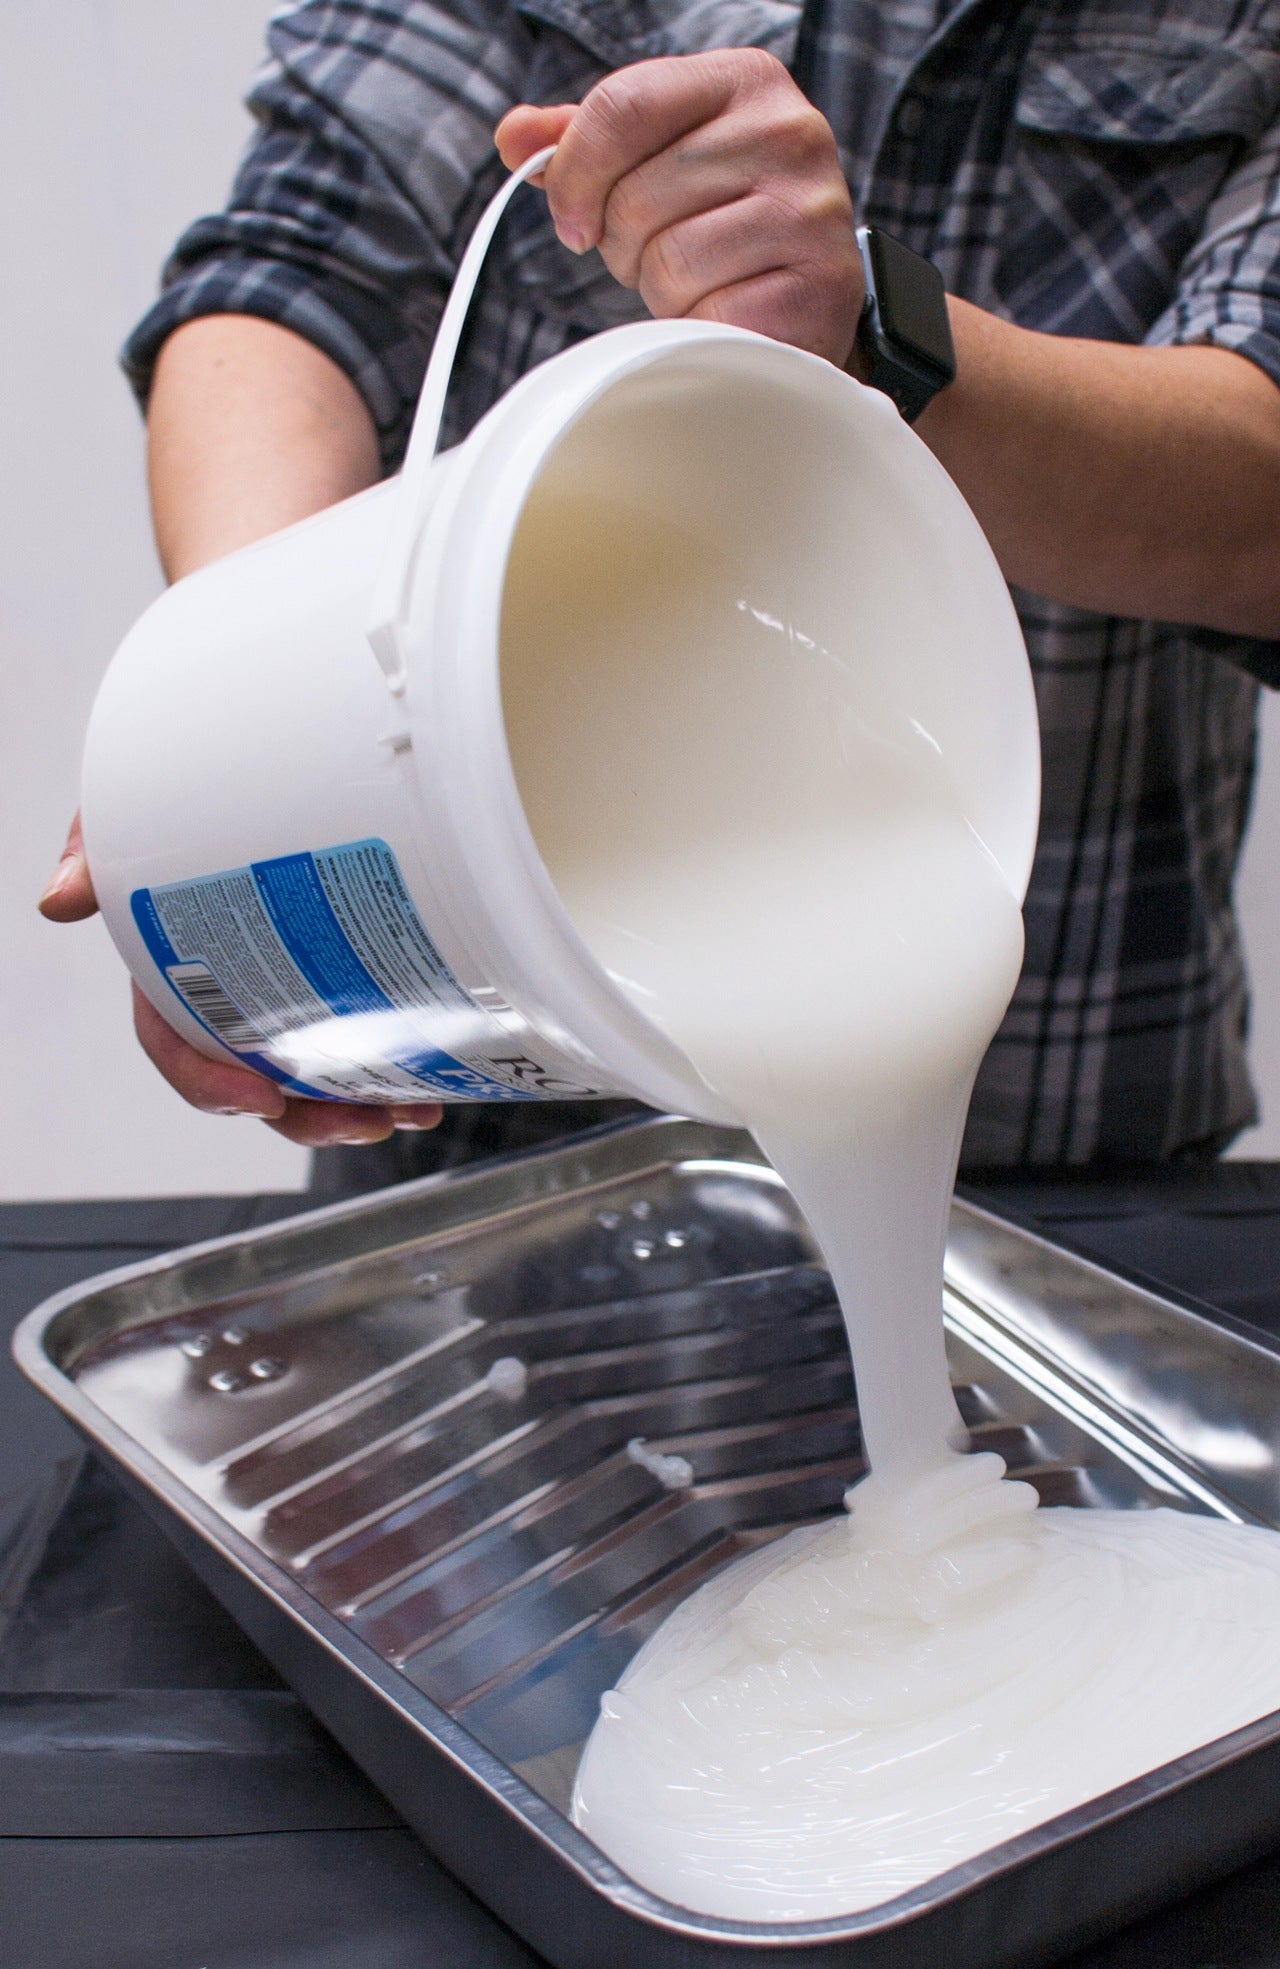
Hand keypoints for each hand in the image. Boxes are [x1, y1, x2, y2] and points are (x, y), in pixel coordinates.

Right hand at [39, 814, 441, 1146]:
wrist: (263, 733)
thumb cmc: (191, 783)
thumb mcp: (134, 806)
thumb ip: (97, 848)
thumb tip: (59, 898)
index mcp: (173, 964)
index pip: (176, 1043)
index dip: (211, 1083)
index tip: (260, 1097)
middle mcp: (231, 988)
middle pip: (258, 1080)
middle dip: (308, 1115)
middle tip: (363, 1118)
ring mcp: (289, 984)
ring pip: (317, 1069)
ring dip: (361, 1102)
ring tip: (408, 1109)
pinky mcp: (343, 968)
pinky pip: (364, 1030)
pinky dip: (397, 1059)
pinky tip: (433, 1073)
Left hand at [496, 50, 861, 367]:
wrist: (807, 298)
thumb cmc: (722, 225)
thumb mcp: (658, 162)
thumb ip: (590, 141)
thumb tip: (514, 134)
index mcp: (746, 80)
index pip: (624, 104)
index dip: (576, 171)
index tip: (572, 218)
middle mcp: (789, 131)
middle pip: (636, 193)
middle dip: (622, 242)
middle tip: (654, 255)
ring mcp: (809, 211)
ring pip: (667, 259)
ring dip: (659, 288)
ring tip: (694, 283)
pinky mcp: (814, 288)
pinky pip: (705, 313)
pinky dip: (696, 327)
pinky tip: (722, 313)